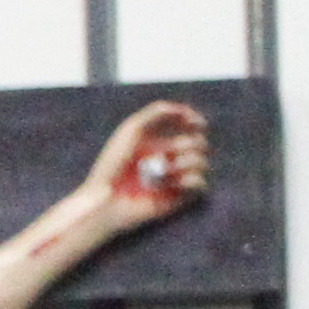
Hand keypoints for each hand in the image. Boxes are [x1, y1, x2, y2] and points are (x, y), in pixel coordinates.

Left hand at [89, 98, 209, 224]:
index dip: (196, 122)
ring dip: (190, 161)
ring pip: (203, 163)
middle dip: (190, 144)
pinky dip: (193, 180)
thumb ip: (157, 112)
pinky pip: (202, 185)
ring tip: (168, 170)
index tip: (195, 123)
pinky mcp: (177, 198)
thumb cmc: (112, 164)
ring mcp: (173, 180)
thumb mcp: (131, 129)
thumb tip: (185, 109)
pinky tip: (176, 182)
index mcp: (157, 144)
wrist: (105, 199)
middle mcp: (168, 161)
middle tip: (171, 153)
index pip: (189, 128)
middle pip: (200, 144)